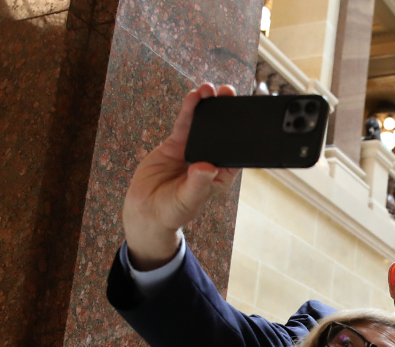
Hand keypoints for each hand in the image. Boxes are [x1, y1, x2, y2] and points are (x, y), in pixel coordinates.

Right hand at [122, 83, 241, 270]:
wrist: (146, 210)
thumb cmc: (172, 210)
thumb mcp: (187, 199)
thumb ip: (197, 183)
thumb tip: (207, 167)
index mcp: (222, 174)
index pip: (237, 151)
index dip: (244, 133)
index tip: (248, 116)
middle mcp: (211, 158)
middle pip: (223, 132)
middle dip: (227, 112)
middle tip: (230, 93)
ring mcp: (194, 148)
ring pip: (204, 123)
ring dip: (208, 105)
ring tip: (210, 88)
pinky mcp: (176, 143)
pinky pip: (185, 123)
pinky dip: (189, 109)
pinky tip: (194, 96)